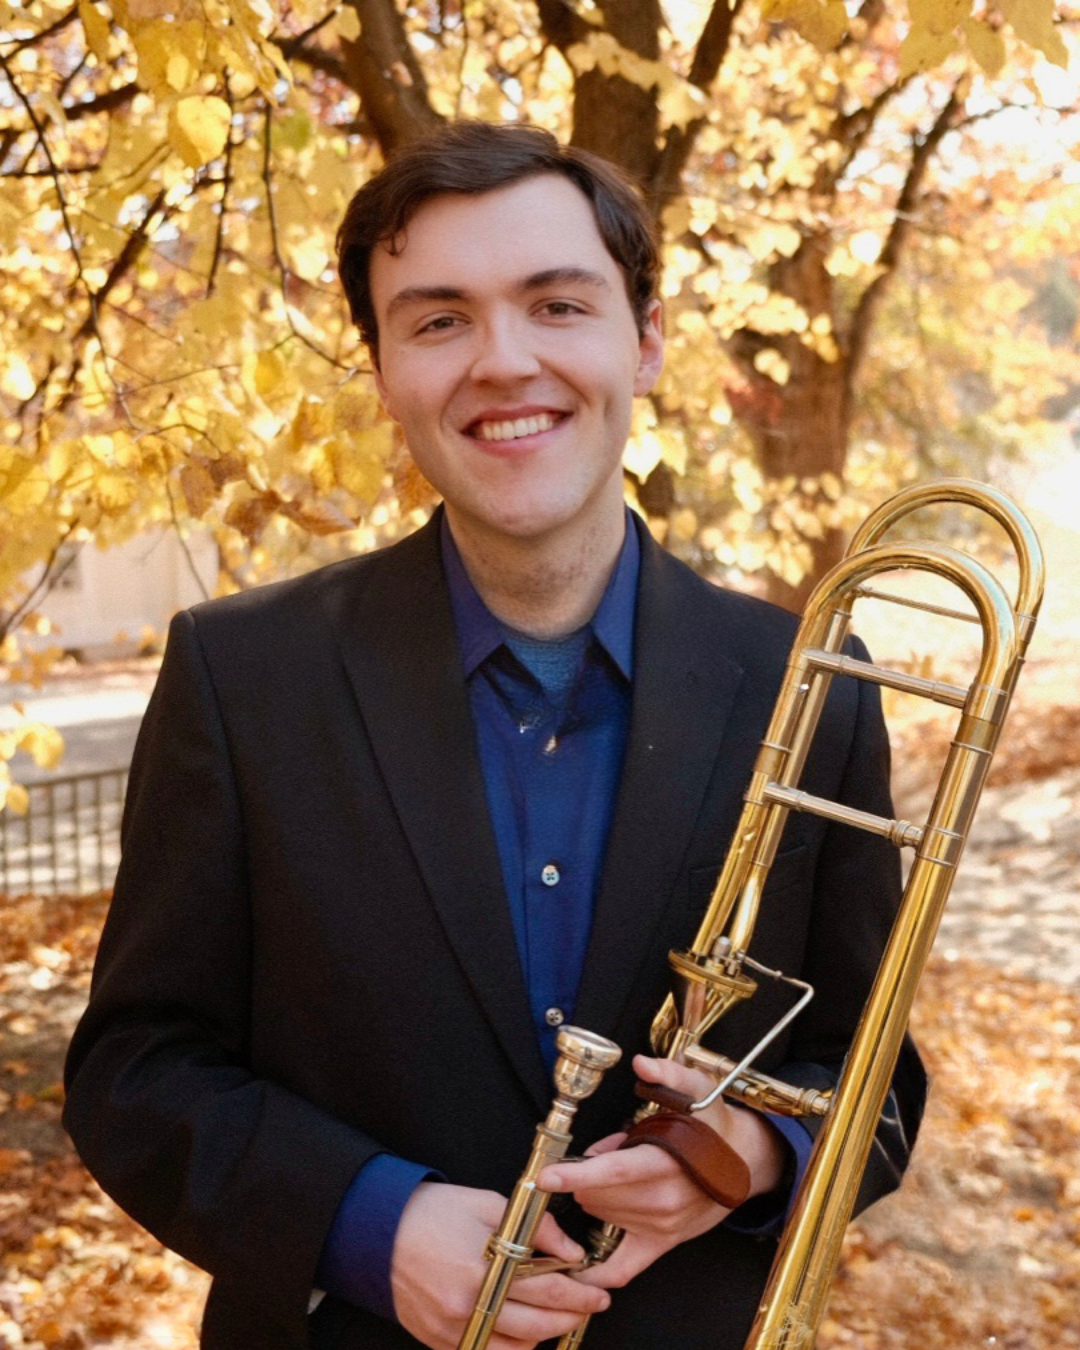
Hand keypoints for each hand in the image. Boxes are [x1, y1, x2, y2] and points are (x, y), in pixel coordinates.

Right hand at [390, 1181, 610, 1349]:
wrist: (380, 1230)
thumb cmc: (436, 1212)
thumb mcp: (490, 1205)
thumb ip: (537, 1229)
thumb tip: (572, 1253)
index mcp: (483, 1269)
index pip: (547, 1289)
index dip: (580, 1293)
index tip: (599, 1291)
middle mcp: (469, 1306)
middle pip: (538, 1324)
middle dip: (572, 1315)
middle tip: (591, 1305)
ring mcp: (453, 1329)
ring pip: (517, 1348)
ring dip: (545, 1334)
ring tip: (561, 1316)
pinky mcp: (440, 1341)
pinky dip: (513, 1347)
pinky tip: (526, 1330)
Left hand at [536, 1054, 787, 1289]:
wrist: (745, 1160)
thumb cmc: (712, 1124)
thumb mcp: (695, 1089)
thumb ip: (667, 1074)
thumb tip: (641, 1063)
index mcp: (666, 1162)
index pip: (614, 1171)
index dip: (577, 1173)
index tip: (546, 1176)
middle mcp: (663, 1200)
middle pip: (597, 1194)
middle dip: (586, 1174)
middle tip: (606, 1152)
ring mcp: (663, 1225)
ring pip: (601, 1216)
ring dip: (594, 1197)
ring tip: (617, 1174)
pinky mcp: (663, 1243)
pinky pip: (622, 1268)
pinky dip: (595, 1269)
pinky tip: (575, 1262)